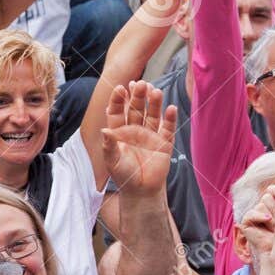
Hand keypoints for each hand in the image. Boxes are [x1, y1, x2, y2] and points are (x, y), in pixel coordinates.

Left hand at [101, 80, 175, 196]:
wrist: (142, 191)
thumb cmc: (124, 175)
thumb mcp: (113, 161)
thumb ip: (109, 146)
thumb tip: (104, 131)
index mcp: (119, 131)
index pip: (117, 111)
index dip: (118, 100)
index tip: (119, 88)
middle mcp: (135, 129)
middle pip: (136, 108)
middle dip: (138, 96)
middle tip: (140, 83)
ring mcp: (150, 134)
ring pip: (152, 114)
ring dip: (154, 103)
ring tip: (156, 91)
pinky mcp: (164, 142)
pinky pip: (167, 128)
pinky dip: (170, 118)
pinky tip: (170, 108)